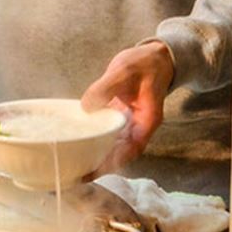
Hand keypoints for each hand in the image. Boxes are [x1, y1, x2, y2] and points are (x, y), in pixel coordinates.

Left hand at [80, 41, 174, 172]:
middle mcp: (139, 126)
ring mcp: (130, 122)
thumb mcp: (124, 71)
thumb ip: (105, 88)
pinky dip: (97, 139)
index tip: (95, 171)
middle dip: (102, 165)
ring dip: (98, 154)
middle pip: (122, 153)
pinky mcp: (120, 116)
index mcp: (147, 120)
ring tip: (77, 164)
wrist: (155, 57)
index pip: (131, 149)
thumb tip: (86, 106)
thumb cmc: (144, 64)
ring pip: (114, 145)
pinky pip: (108, 133)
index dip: (114, 162)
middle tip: (79, 174)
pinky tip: (81, 142)